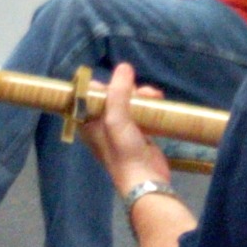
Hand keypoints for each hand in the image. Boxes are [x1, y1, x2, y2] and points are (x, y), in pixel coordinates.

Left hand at [76, 63, 172, 189]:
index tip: (120, 83)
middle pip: (112, 95)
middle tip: (141, 91)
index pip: (91, 94)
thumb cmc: (124, 150)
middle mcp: (101, 124)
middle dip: (128, 89)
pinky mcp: (137, 133)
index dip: (105, 85)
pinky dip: (148, 105)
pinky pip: (140, 112)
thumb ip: (118, 92)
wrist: (145, 180)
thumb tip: (125, 66)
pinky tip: (158, 101)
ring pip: (128, 102)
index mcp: (88, 121)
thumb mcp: (117, 119)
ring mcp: (120, 129)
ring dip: (141, 96)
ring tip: (155, 96)